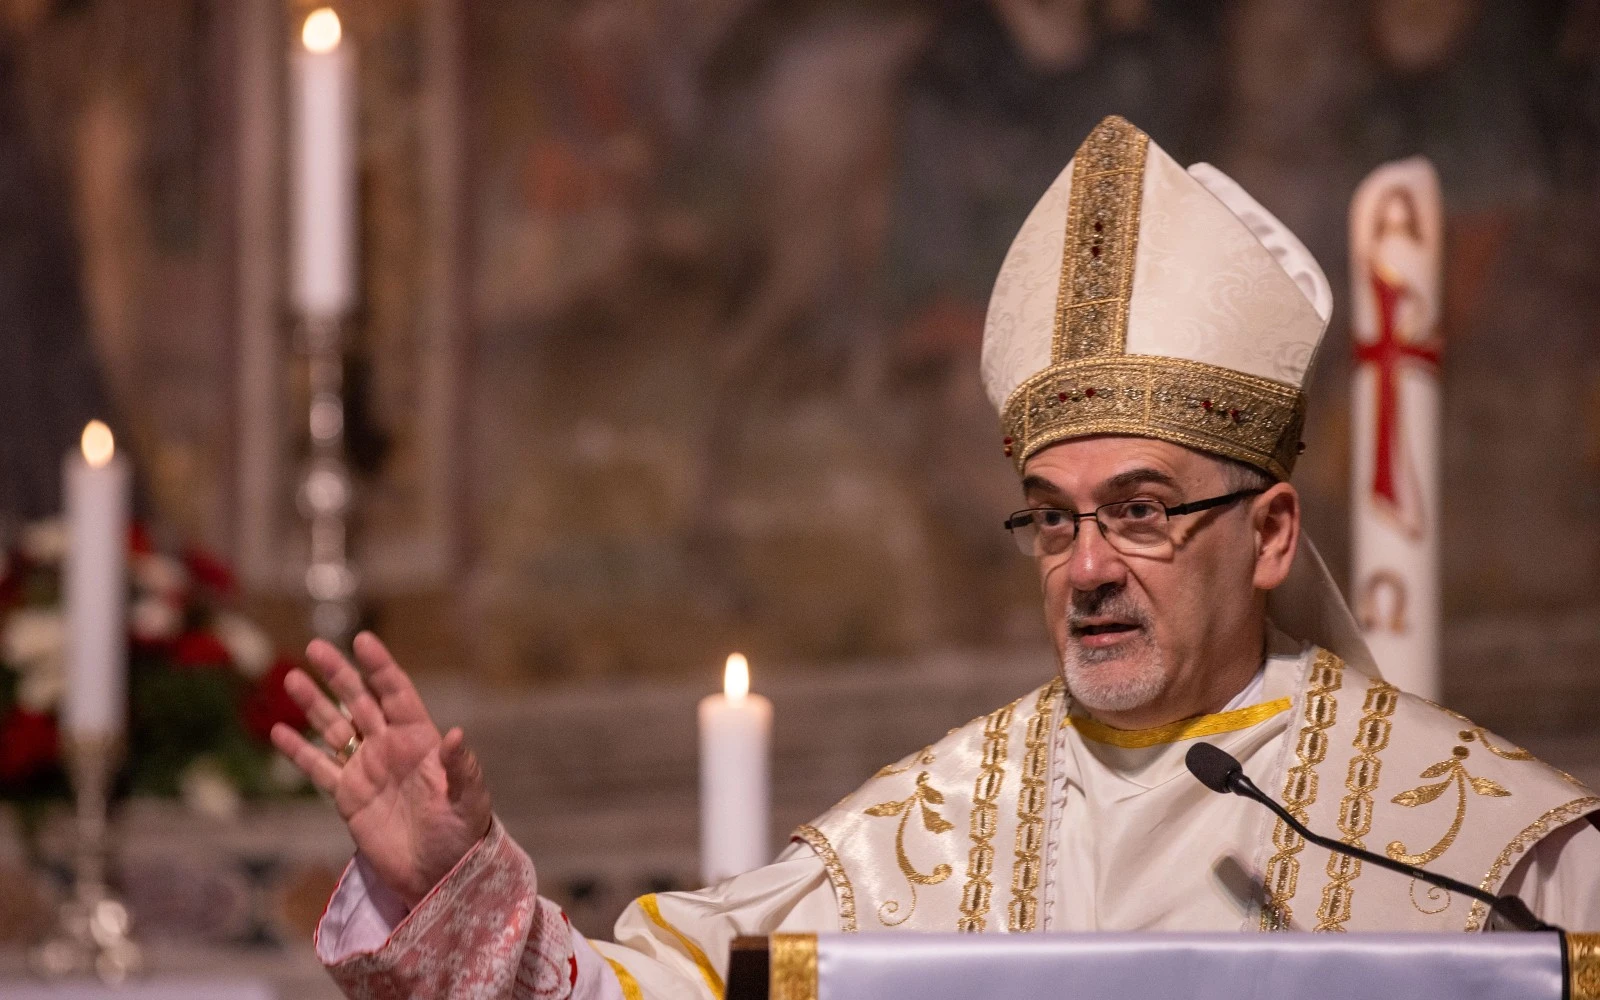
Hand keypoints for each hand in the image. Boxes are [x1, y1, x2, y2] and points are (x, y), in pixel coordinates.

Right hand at [270, 631, 493, 907]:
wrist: (438, 876)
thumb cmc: (461, 835)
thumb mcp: (468, 801)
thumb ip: (461, 768)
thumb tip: (456, 735)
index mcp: (421, 740)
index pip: (397, 694)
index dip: (380, 667)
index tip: (363, 640)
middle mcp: (390, 747)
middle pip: (360, 701)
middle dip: (339, 674)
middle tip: (315, 646)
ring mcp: (366, 770)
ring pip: (334, 728)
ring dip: (313, 704)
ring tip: (291, 677)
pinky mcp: (347, 797)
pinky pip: (318, 768)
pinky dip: (298, 751)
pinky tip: (277, 732)